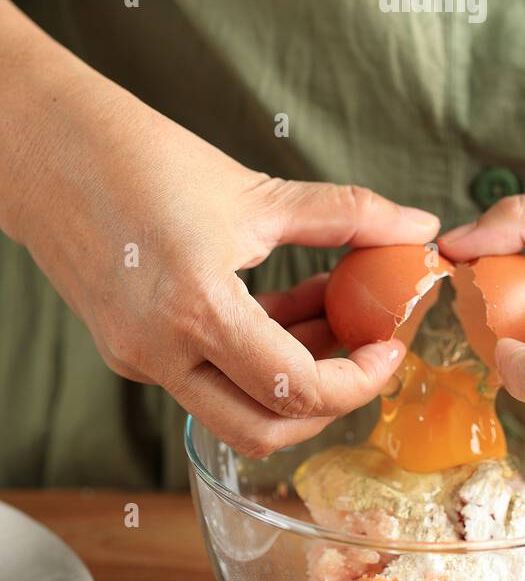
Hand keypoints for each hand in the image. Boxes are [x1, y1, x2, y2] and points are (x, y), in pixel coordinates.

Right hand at [4, 7, 438, 456]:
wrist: (52, 150)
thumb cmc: (144, 160)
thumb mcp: (257, 191)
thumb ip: (346, 214)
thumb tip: (416, 226)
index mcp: (196, 312)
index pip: (297, 390)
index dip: (360, 380)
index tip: (390, 345)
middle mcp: (160, 353)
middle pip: (265, 429)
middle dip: (329, 401)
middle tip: (367, 349)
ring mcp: (139, 358)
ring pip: (234, 408)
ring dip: (292, 376)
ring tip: (331, 311)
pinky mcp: (129, 349)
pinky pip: (205, 376)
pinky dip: (253, 355)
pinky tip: (285, 303)